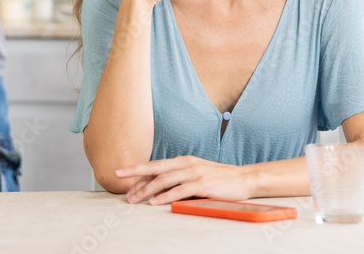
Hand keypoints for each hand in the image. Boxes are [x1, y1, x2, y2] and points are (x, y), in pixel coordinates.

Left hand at [117, 156, 248, 204]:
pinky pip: (180, 190)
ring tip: (133, 199)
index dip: (137, 169)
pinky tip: (155, 202)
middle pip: (156, 168)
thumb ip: (179, 178)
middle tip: (119, 181)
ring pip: (165, 180)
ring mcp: (195, 173)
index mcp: (184, 161)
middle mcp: (187, 164)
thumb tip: (159, 187)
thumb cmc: (219, 179)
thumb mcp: (197, 174)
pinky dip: (165, 196)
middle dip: (135, 174)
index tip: (121, 173)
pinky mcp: (203, 184)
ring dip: (147, 190)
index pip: (156, 165)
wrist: (244, 179)